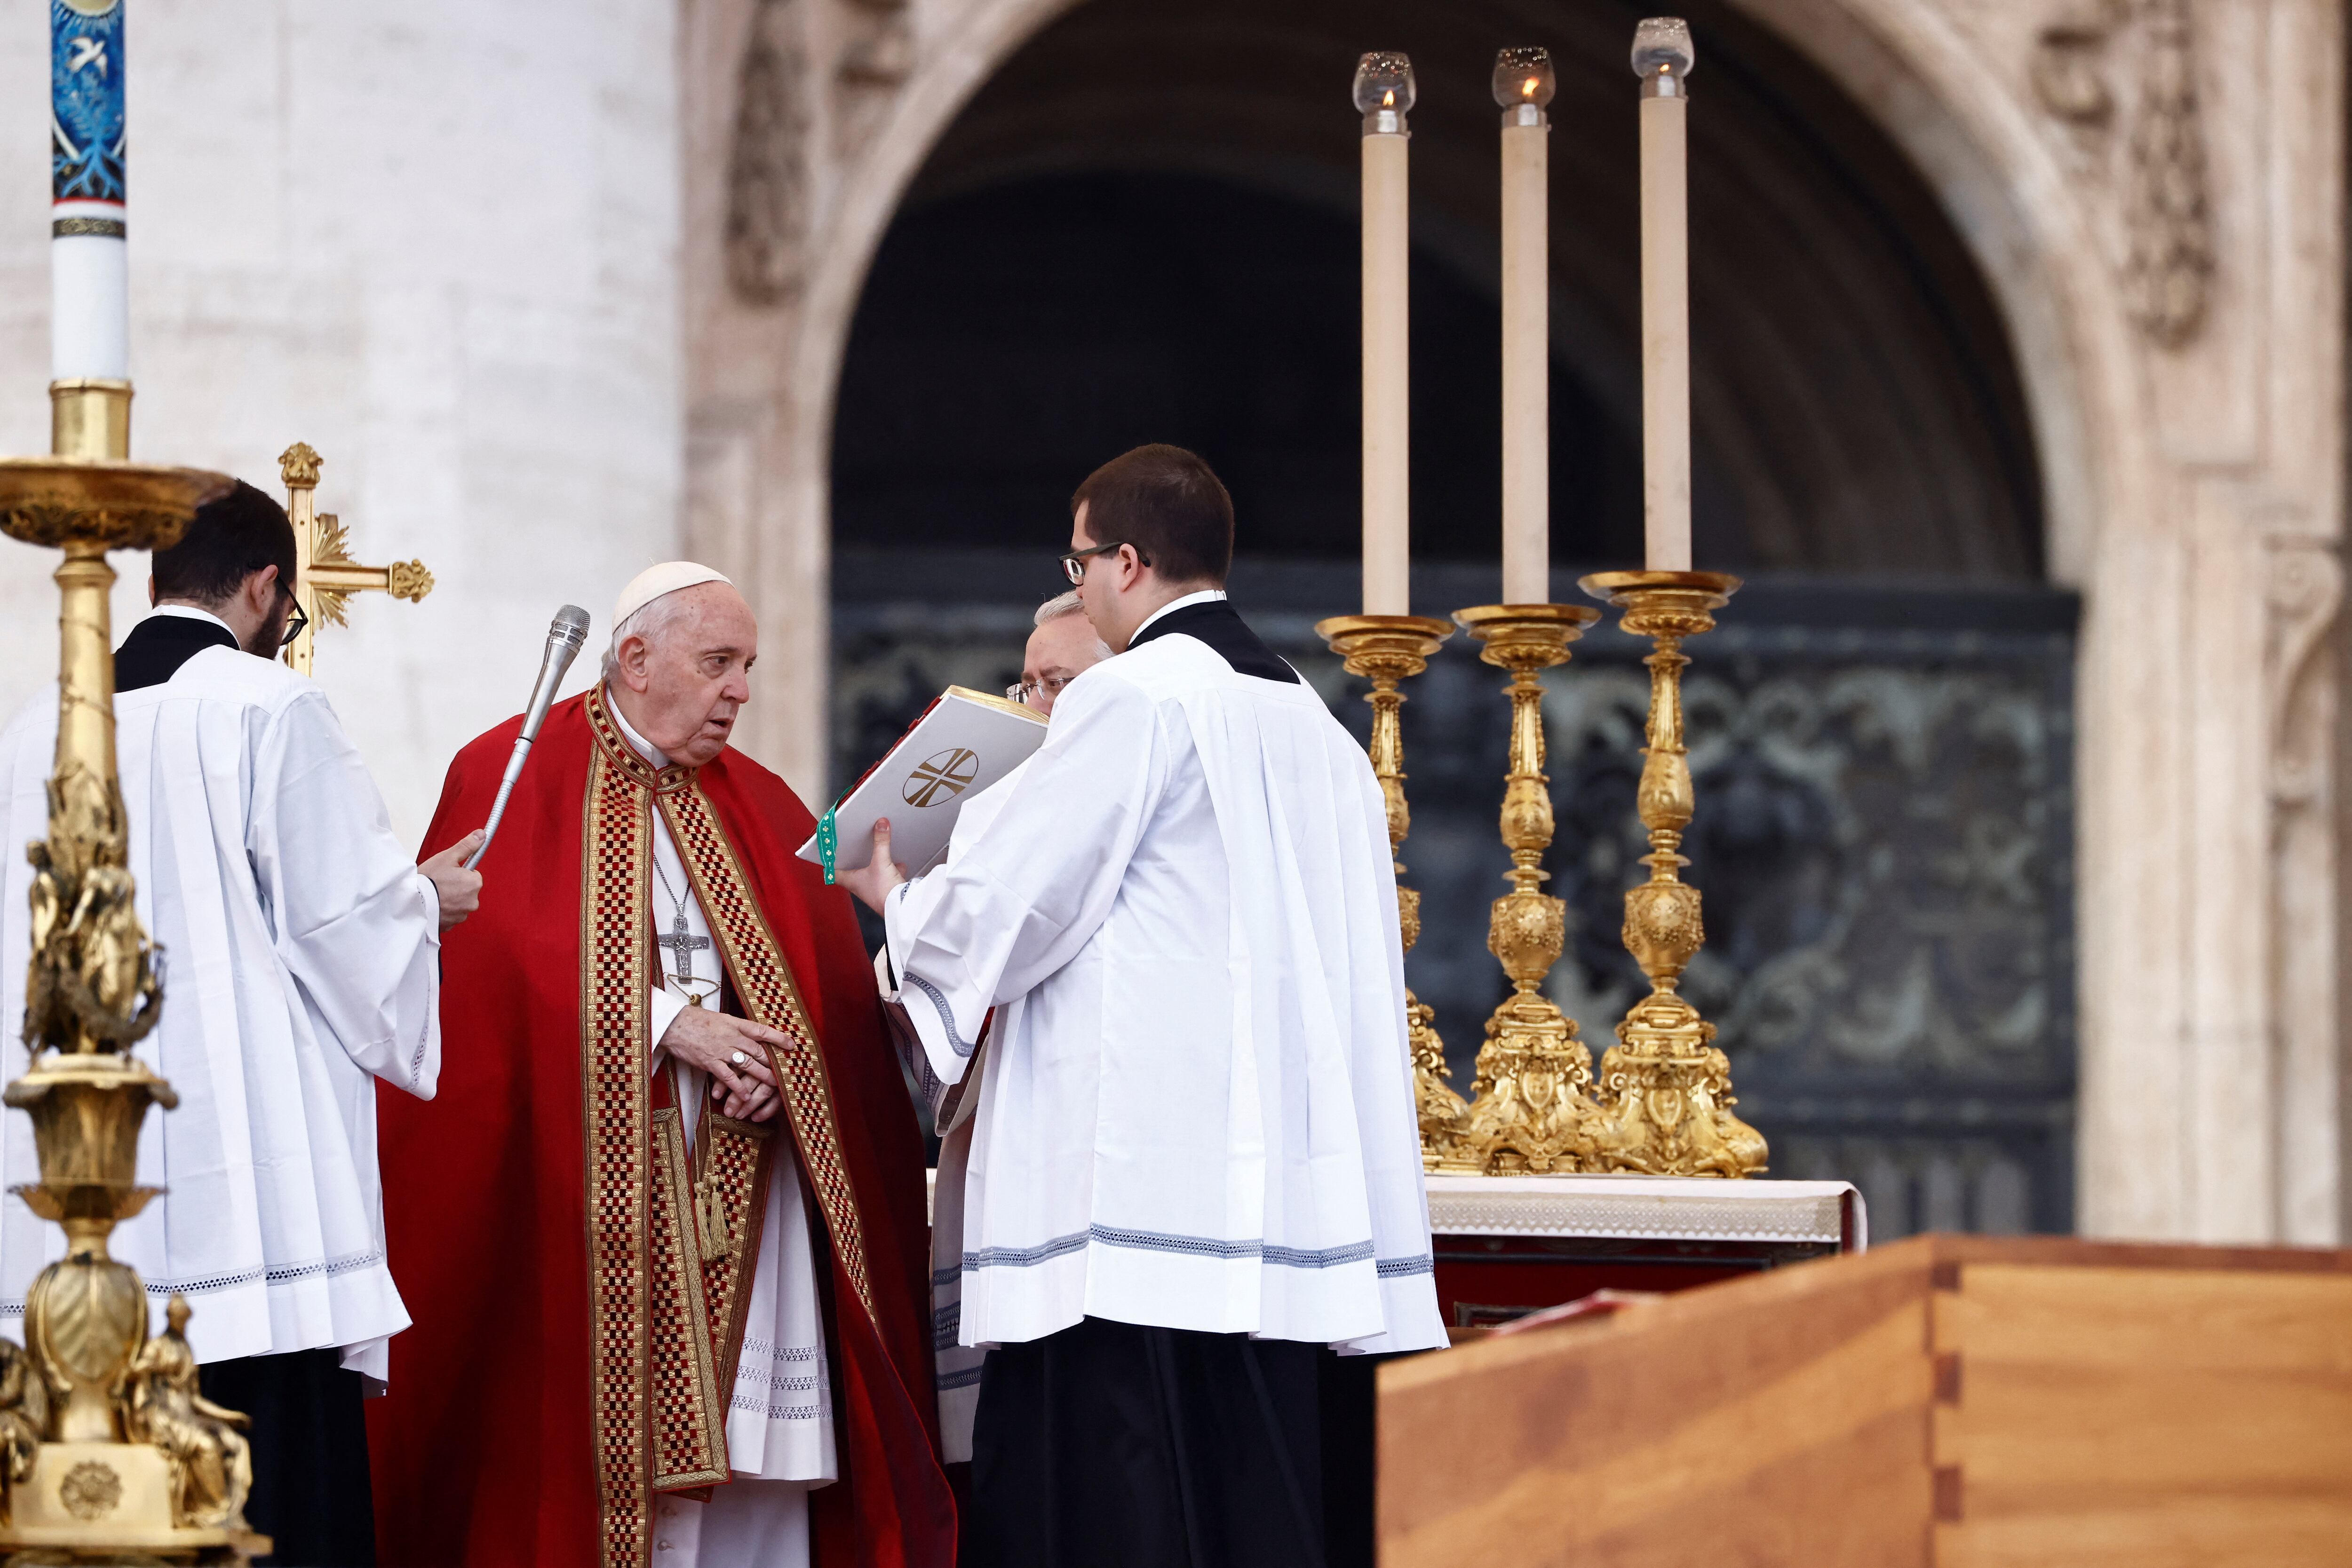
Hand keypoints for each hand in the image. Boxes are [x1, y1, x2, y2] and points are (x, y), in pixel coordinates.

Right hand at [421, 831, 485, 932]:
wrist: (411, 901)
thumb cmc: (429, 879)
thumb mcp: (447, 857)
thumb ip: (467, 846)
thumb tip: (481, 835)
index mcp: (474, 884)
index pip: (473, 876)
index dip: (460, 873)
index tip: (448, 874)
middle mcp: (472, 902)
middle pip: (467, 891)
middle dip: (456, 887)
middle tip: (439, 884)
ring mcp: (462, 915)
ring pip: (458, 903)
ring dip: (450, 900)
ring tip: (434, 895)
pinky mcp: (451, 925)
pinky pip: (450, 915)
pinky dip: (444, 911)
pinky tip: (433, 905)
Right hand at [660, 1006, 784, 1121]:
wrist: (674, 1024)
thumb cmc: (696, 1020)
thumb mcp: (720, 1019)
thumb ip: (736, 1028)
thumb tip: (751, 1035)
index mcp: (735, 1024)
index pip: (762, 1030)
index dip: (778, 1038)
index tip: (792, 1044)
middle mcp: (732, 1037)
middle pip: (759, 1051)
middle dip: (774, 1062)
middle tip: (787, 1072)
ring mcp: (722, 1051)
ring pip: (748, 1065)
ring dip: (762, 1076)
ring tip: (775, 1085)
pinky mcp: (710, 1063)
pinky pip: (728, 1077)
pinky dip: (738, 1088)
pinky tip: (747, 1096)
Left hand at [837, 818, 906, 914]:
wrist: (901, 907)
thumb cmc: (883, 892)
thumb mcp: (881, 862)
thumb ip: (881, 842)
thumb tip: (881, 825)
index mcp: (852, 881)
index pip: (833, 873)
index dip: (830, 864)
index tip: (828, 855)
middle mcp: (860, 886)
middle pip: (852, 872)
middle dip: (854, 860)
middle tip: (853, 849)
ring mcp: (874, 889)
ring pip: (870, 874)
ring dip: (874, 865)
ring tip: (876, 853)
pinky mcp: (887, 890)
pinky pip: (887, 877)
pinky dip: (892, 869)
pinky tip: (899, 864)